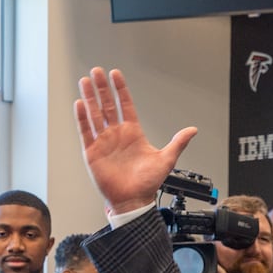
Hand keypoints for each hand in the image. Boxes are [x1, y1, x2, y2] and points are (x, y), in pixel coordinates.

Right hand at [75, 67, 197, 214]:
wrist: (133, 201)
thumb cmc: (148, 183)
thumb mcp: (166, 159)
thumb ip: (178, 142)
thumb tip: (193, 130)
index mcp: (133, 133)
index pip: (125, 105)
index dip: (121, 90)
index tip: (116, 74)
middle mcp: (117, 134)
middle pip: (107, 105)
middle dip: (102, 88)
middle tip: (97, 71)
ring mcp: (104, 142)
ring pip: (94, 114)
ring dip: (90, 98)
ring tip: (85, 81)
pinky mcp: (93, 152)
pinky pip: (86, 131)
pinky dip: (82, 118)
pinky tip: (80, 104)